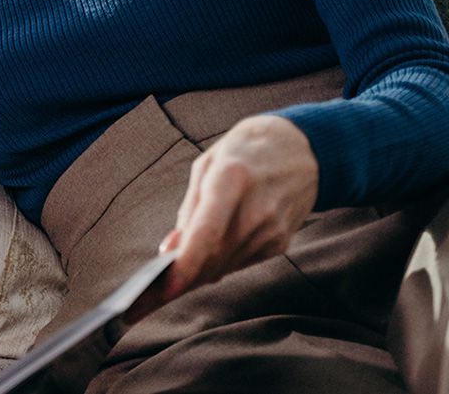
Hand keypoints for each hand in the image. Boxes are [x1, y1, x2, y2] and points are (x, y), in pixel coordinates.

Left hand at [152, 115, 317, 305]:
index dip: (187, 264)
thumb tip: (171, 251)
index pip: (207, 231)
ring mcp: (273, 229)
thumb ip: (189, 209)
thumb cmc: (243, 152)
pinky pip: (240, 262)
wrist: (303, 150)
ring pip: (225, 266)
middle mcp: (257, 208)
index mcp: (232, 178)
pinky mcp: (281, 243)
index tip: (164, 289)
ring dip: (196, 274)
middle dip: (179, 279)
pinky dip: (218, 264)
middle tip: (146, 298)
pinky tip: (205, 260)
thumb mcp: (207, 166)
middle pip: (214, 257)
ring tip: (168, 281)